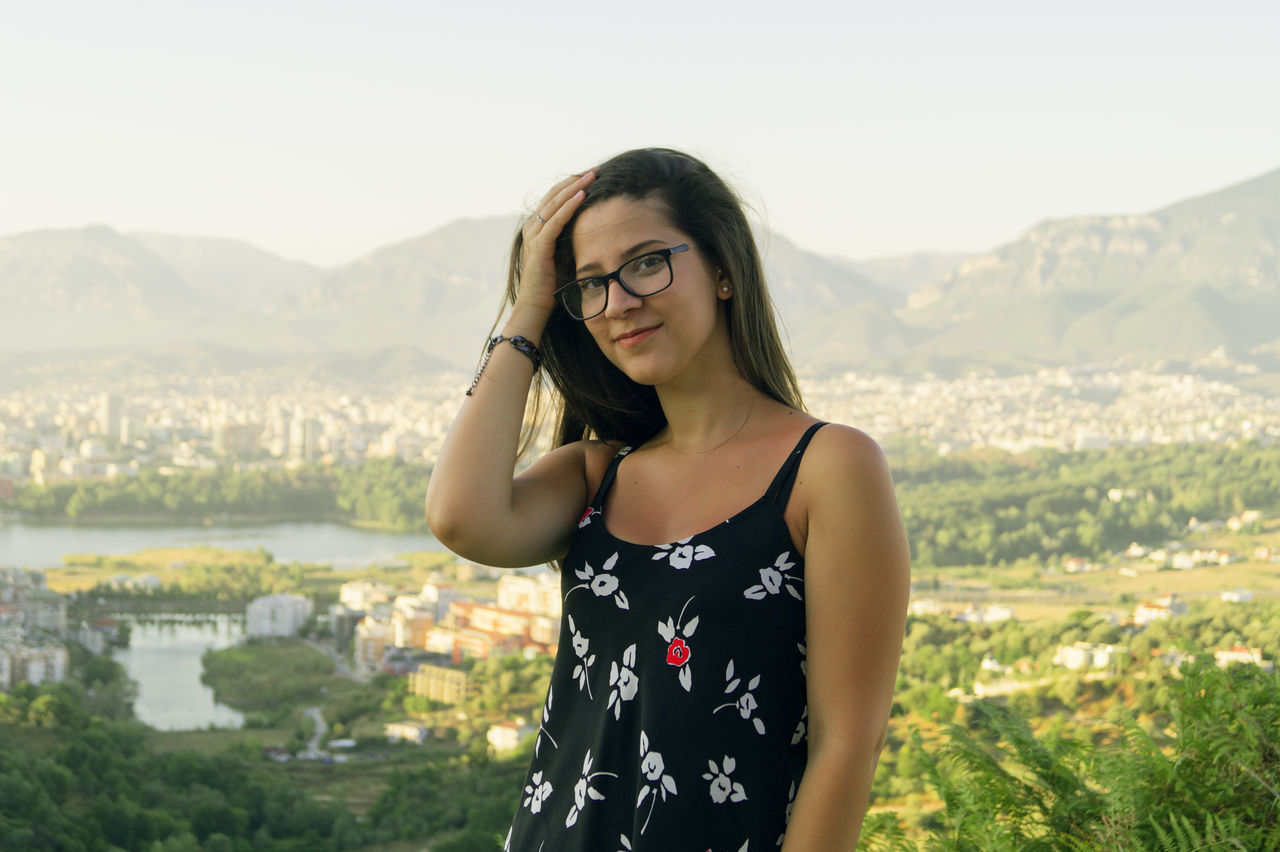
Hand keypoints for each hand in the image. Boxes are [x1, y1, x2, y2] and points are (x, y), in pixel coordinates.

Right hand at [514, 170, 594, 315]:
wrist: (535, 305)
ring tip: (591, 176)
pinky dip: (569, 206)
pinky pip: (555, 220)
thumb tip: (593, 229)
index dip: (572, 185)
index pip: (554, 198)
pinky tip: (582, 195)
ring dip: (574, 187)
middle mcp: (532, 227)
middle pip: (554, 195)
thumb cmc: (552, 285)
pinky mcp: (539, 246)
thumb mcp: (563, 255)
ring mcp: (533, 235)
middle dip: (575, 180)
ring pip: (554, 203)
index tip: (591, 176)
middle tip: (594, 170)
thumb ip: (571, 239)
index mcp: (536, 228)